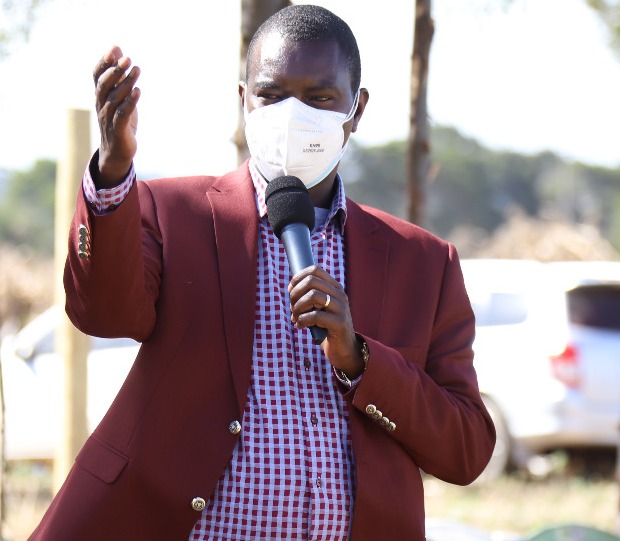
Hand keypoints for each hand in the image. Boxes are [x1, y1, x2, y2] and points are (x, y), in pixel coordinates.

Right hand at [93, 45, 140, 186]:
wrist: (117, 152)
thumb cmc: (119, 121)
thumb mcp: (119, 97)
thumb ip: (119, 76)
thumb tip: (119, 51)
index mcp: (100, 96)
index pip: (97, 75)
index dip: (104, 62)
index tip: (114, 49)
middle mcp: (101, 105)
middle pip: (104, 85)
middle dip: (115, 70)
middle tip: (127, 59)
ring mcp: (108, 118)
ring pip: (114, 98)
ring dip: (126, 83)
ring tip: (137, 70)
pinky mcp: (118, 129)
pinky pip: (123, 114)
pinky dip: (130, 102)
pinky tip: (138, 91)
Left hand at [288, 266, 364, 378]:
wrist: (343, 349)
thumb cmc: (326, 328)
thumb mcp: (318, 308)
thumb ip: (308, 297)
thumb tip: (290, 289)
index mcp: (335, 288)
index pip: (315, 270)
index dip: (298, 278)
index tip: (290, 290)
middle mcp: (340, 295)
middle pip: (311, 281)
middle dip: (295, 293)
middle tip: (292, 307)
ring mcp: (341, 308)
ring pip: (313, 295)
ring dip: (298, 307)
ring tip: (295, 318)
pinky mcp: (340, 323)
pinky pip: (315, 316)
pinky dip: (303, 320)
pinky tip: (301, 326)